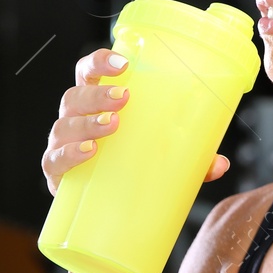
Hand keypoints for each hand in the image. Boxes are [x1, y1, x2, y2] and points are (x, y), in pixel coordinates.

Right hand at [43, 49, 230, 196]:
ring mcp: (62, 146)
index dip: (100, 62)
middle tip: (124, 97)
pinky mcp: (57, 175)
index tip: (124, 63)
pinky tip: (88, 152)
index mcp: (97, 103)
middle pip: (75, 95)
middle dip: (98, 93)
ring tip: (112, 126)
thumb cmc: (131, 166)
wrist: (104, 210)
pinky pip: (53, 160)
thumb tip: (219, 163)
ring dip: (86, 122)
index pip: (89, 71)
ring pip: (63, 125)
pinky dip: (67, 155)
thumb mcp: (164, 157)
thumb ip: (191, 159)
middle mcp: (75, 119)